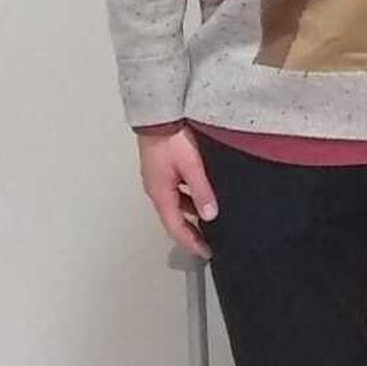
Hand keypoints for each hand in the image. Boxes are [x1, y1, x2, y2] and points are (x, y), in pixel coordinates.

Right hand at [136, 122, 217, 257]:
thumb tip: (210, 214)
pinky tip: (202, 194)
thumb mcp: (192, 166)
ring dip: (190, 215)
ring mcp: (158, 177)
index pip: (176, 227)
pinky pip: (176, 190)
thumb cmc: (171, 136)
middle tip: (208, 242)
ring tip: (210, 220)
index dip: (191, 243)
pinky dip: (188, 198)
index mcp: (160, 192)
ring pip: (175, 204)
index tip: (205, 253)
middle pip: (174, 218)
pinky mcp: (162, 167)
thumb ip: (201, 191)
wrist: (159, 113)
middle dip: (191, 232)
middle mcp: (156, 188)